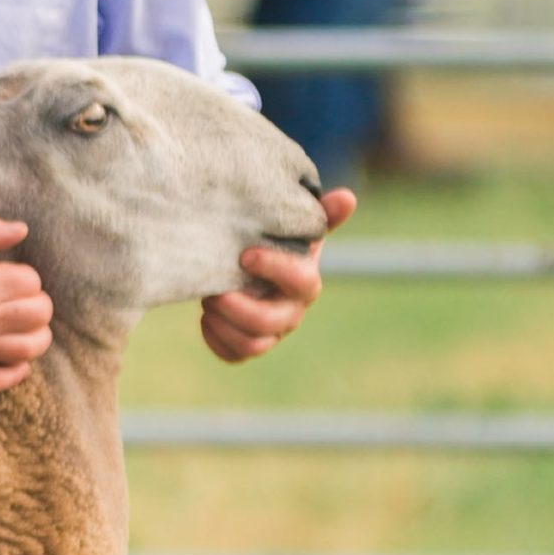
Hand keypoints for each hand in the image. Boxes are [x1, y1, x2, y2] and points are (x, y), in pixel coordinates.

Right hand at [0, 219, 51, 390]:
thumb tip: (22, 230)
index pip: (34, 284)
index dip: (27, 278)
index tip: (12, 277)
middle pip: (39, 316)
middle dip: (38, 305)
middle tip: (24, 302)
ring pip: (29, 350)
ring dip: (36, 338)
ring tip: (26, 329)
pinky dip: (15, 373)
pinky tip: (14, 360)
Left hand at [200, 189, 355, 361]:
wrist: (251, 265)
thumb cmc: (277, 242)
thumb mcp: (295, 227)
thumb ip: (320, 214)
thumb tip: (347, 197)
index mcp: (305, 283)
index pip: (301, 282)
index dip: (274, 269)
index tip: (245, 255)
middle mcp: (291, 312)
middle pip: (271, 322)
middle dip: (240, 309)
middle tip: (214, 291)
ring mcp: (271, 333)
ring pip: (253, 345)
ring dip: (225, 325)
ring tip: (208, 300)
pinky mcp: (248, 345)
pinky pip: (234, 356)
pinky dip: (217, 341)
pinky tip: (206, 320)